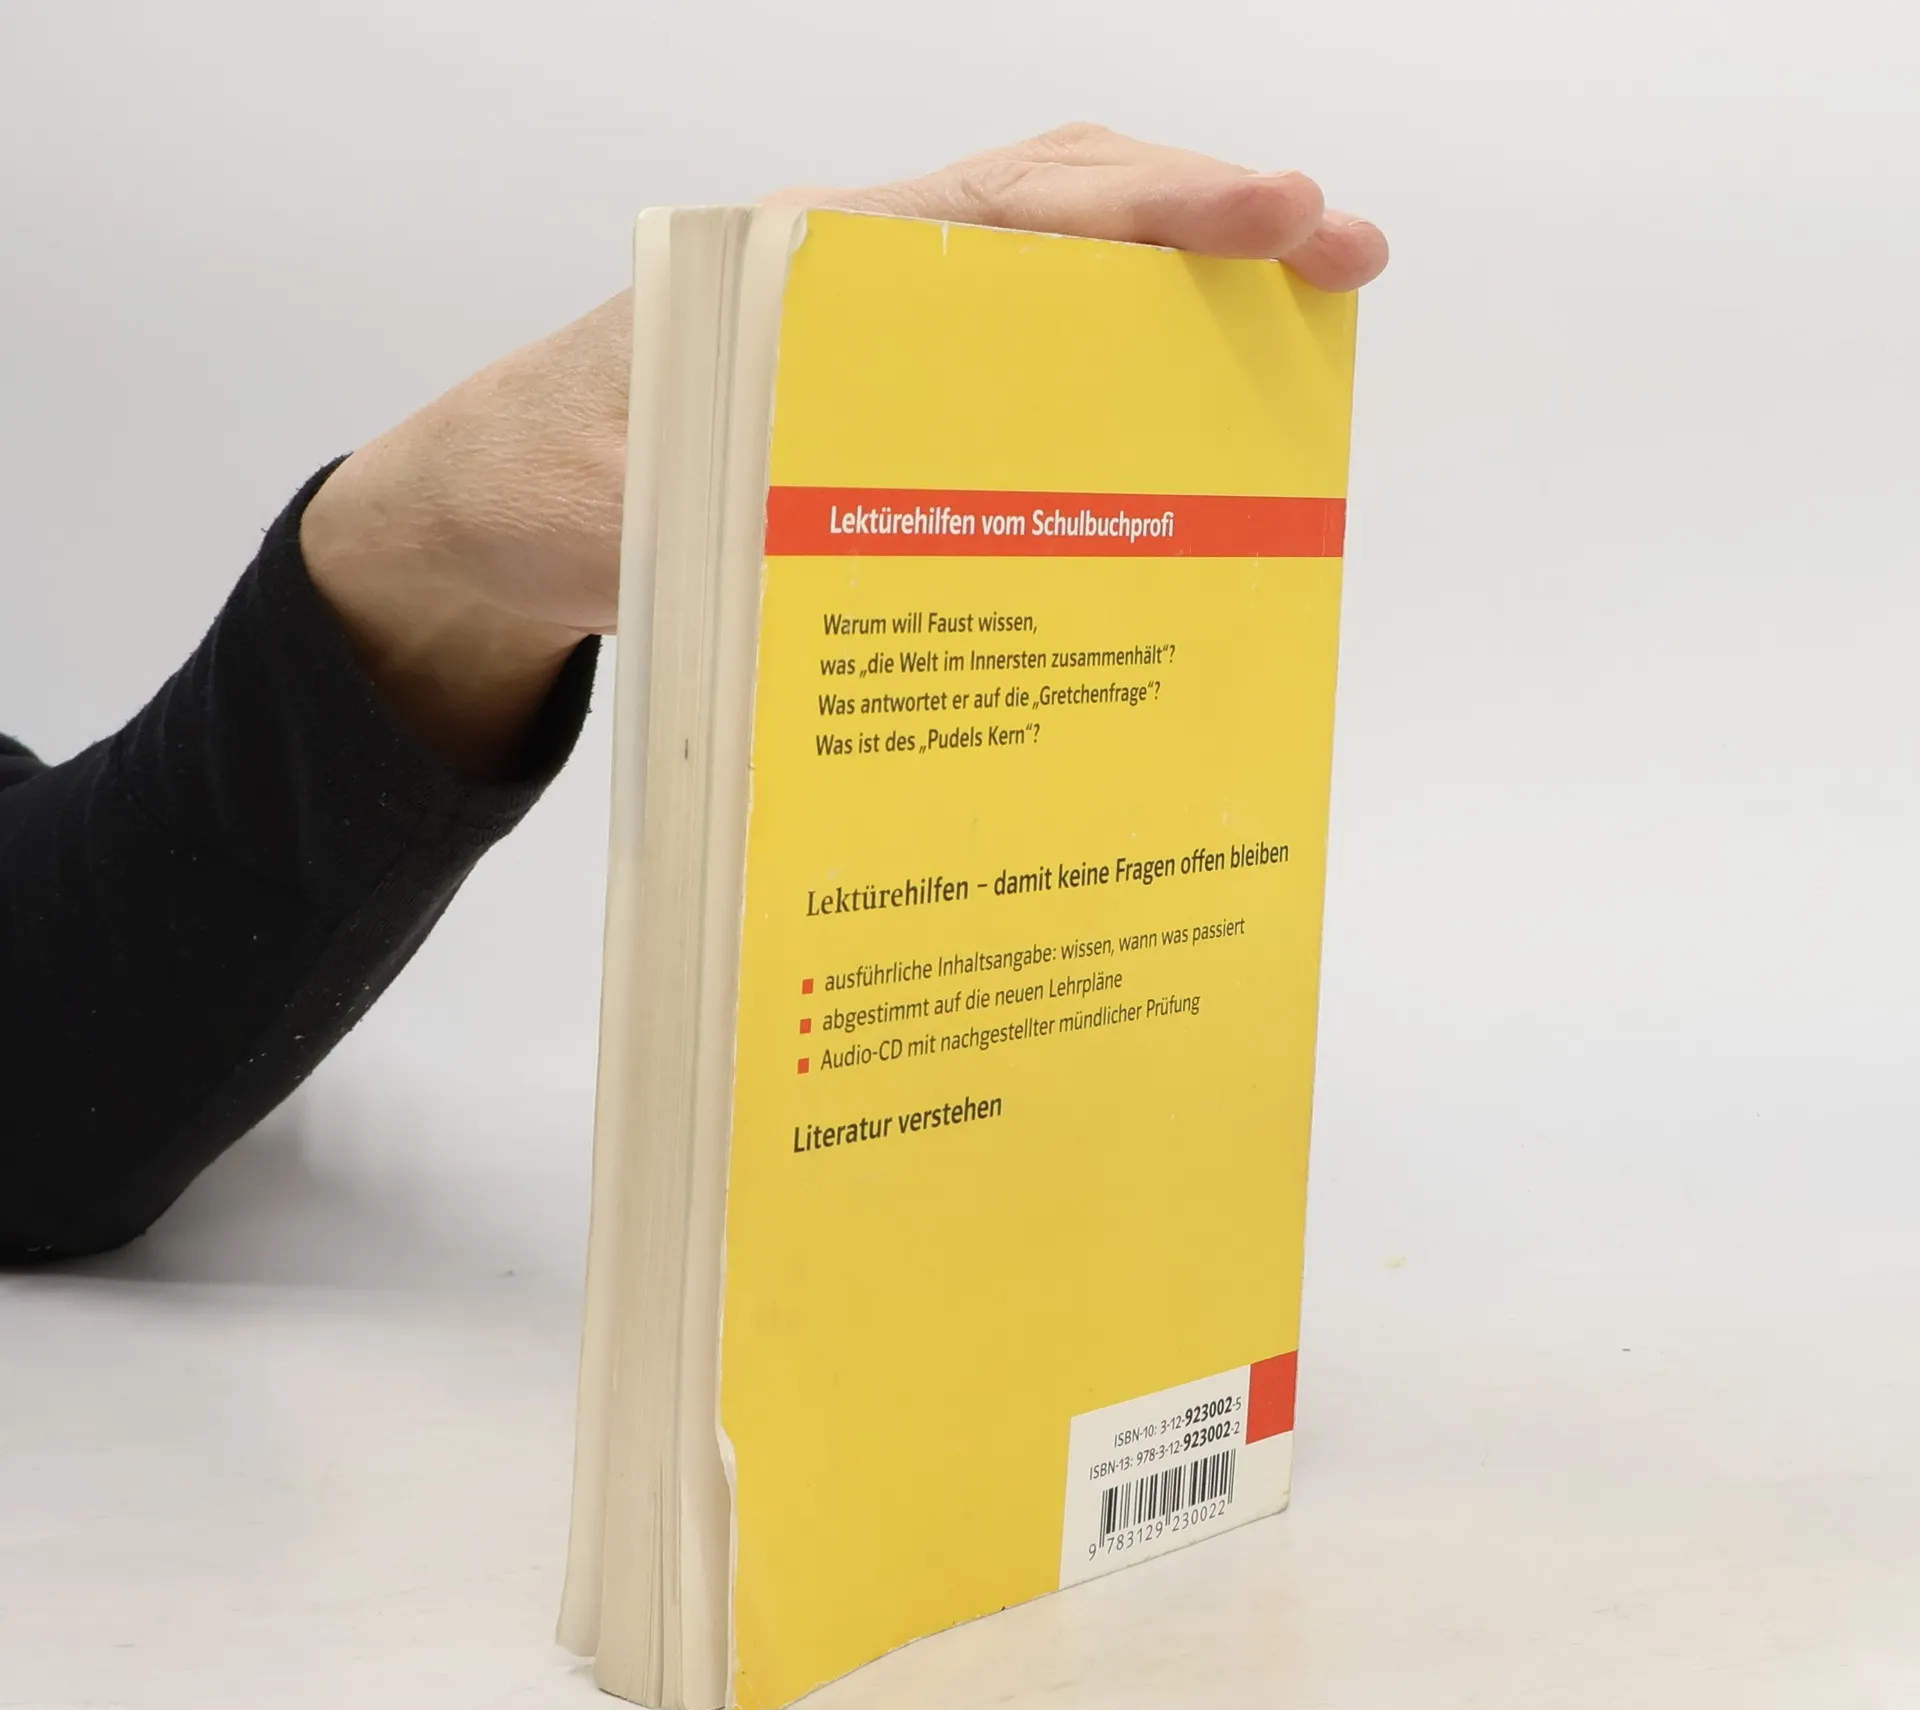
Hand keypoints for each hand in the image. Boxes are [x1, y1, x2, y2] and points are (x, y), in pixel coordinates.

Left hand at [300, 125, 1388, 776]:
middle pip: (1061, 214)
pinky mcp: (879, 407)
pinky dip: (1109, 364)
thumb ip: (726, 493)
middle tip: (1345, 255)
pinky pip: (1015, 366)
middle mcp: (856, 280)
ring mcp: (875, 339)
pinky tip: (1181, 407)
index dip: (1151, 210)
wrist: (481, 523)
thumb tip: (871, 515)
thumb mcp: (621, 495)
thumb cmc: (539, 489)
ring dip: (1177, 293)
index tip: (1277, 212)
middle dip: (1209, 220)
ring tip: (1302, 320)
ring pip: (1053, 283)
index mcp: (802, 269)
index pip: (1008, 212)